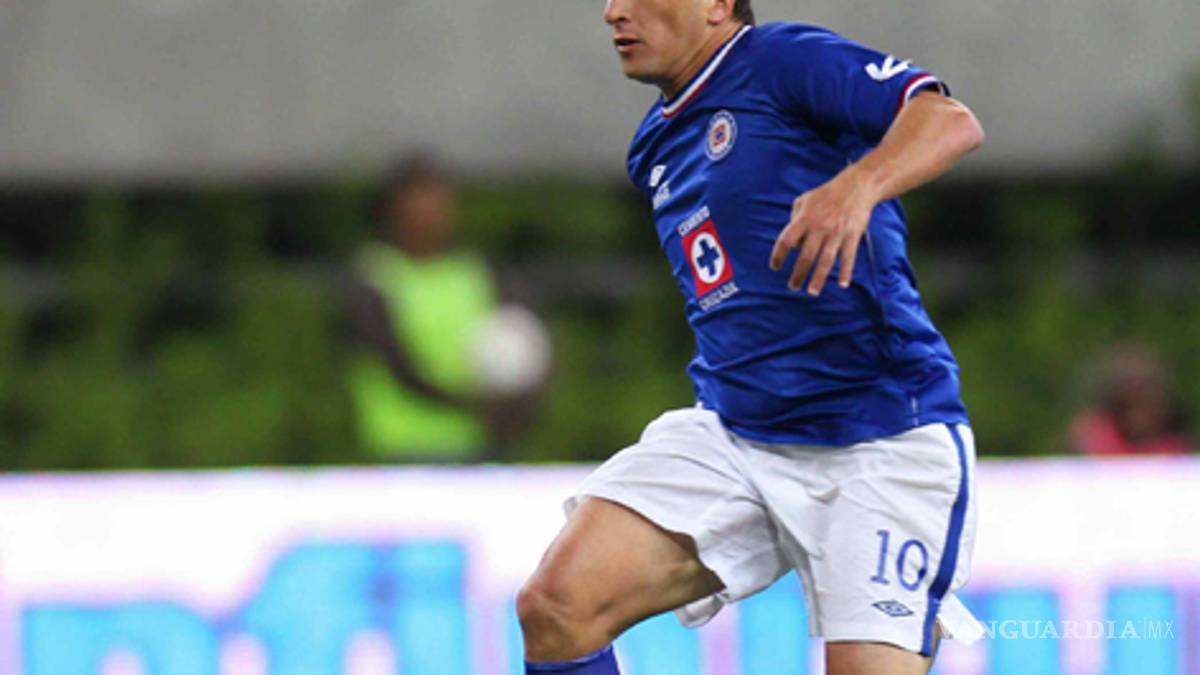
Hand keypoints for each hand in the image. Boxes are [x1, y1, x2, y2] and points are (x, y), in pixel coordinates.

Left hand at [768, 172, 876, 295]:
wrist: (856, 186)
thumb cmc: (827, 194)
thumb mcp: (805, 200)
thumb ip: (794, 218)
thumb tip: (791, 241)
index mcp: (804, 218)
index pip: (786, 240)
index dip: (778, 255)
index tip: (775, 267)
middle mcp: (819, 227)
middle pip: (805, 256)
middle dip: (798, 274)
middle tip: (793, 286)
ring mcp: (837, 233)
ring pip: (826, 261)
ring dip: (818, 279)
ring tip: (812, 292)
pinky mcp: (853, 235)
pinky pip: (848, 257)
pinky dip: (846, 271)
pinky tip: (842, 284)